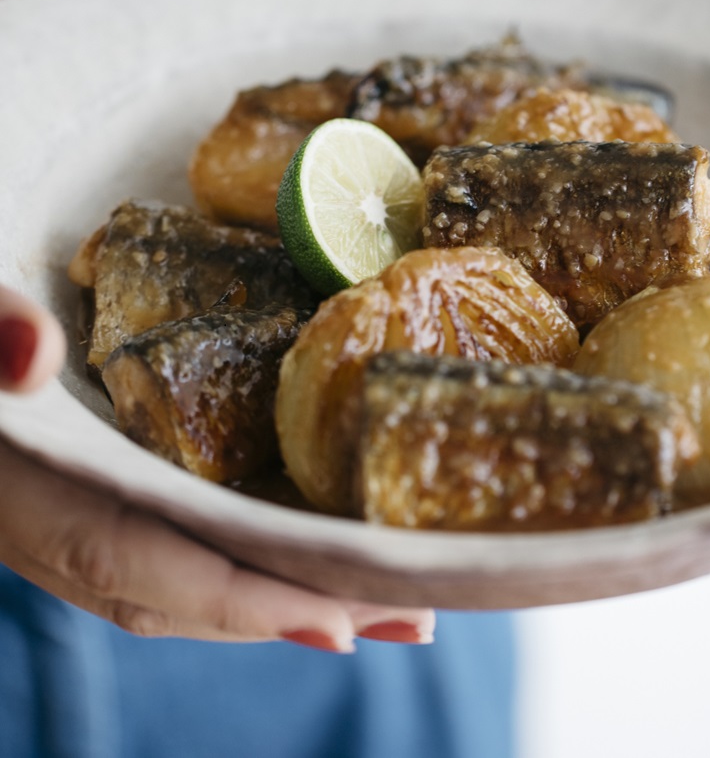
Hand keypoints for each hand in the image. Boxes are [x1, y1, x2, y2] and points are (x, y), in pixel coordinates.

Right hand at [0, 287, 433, 649]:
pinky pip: (187, 548)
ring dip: (287, 596)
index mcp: (31, 490)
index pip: (134, 561)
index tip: (332, 623)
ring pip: (192, 581)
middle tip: (406, 614)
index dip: (233, 599)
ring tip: (389, 603)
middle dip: (293, 610)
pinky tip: (314, 557)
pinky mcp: (106, 499)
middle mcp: (59, 524)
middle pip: (187, 593)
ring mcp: (84, 519)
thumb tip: (33, 353)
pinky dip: (254, 564)